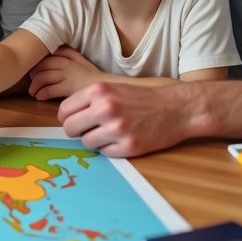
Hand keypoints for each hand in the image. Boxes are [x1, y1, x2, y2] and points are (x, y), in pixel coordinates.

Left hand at [28, 47, 104, 99]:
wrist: (106, 87)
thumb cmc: (92, 76)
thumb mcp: (79, 60)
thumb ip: (66, 55)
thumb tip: (49, 58)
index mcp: (69, 54)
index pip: (46, 55)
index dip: (36, 63)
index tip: (32, 70)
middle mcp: (67, 62)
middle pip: (42, 65)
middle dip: (33, 74)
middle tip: (30, 82)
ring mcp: (67, 74)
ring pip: (43, 77)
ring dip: (34, 86)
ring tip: (33, 92)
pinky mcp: (68, 87)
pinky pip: (49, 90)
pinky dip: (41, 94)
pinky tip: (39, 98)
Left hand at [56, 82, 185, 157]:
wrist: (177, 108)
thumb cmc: (142, 98)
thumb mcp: (112, 88)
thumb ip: (88, 100)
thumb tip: (65, 118)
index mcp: (98, 90)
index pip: (64, 111)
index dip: (67, 118)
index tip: (74, 121)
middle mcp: (105, 108)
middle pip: (70, 128)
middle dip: (77, 131)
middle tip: (89, 130)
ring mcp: (117, 128)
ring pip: (86, 142)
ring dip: (95, 140)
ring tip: (110, 133)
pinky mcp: (128, 146)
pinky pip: (104, 152)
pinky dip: (110, 148)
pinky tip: (122, 139)